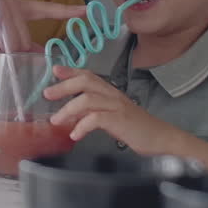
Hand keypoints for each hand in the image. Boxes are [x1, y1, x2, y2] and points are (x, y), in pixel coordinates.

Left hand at [45, 66, 180, 154]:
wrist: (161, 138)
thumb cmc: (136, 128)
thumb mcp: (112, 115)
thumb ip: (94, 111)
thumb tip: (72, 114)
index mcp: (110, 92)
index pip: (88, 75)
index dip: (71, 70)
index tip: (55, 69)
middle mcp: (113, 95)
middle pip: (85, 82)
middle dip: (63, 86)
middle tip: (47, 94)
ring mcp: (117, 106)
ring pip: (87, 99)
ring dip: (68, 109)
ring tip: (56, 120)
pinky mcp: (120, 121)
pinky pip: (97, 119)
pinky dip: (83, 126)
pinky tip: (75, 135)